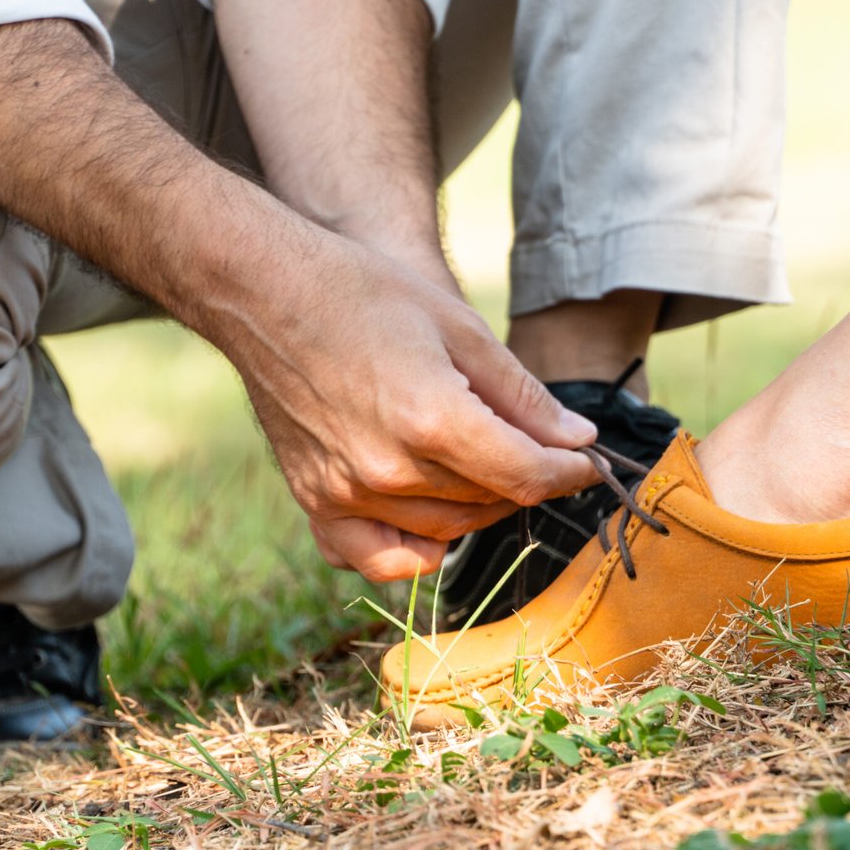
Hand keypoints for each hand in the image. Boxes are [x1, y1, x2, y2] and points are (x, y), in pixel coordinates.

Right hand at [227, 233, 598, 579]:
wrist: (263, 292)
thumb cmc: (364, 294)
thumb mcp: (459, 328)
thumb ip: (522, 395)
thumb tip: (578, 439)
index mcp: (432, 419)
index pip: (526, 475)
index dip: (569, 473)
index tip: (586, 461)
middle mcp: (388, 468)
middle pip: (490, 503)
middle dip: (528, 480)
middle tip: (539, 450)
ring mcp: (347, 491)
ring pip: (445, 531)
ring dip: (480, 508)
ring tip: (487, 465)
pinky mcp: (315, 500)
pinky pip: (375, 557)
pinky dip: (412, 551)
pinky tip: (432, 519)